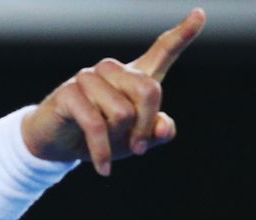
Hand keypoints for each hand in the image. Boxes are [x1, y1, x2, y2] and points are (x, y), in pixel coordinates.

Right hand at [21, 8, 206, 175]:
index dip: (182, 34)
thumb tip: (163, 127)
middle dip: (146, 126)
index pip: (161, 50)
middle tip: (139, 149)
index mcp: (132, 77)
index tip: (199, 14)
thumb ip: (156, 133)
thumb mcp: (132, 141)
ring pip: (122, 111)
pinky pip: (95, 125)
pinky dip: (102, 152)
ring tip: (109, 152)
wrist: (56, 146)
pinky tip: (103, 168)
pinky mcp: (69, 93)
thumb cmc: (98, 139)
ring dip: (118, 140)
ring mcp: (88, 79)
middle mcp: (111, 71)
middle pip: (148, 89)